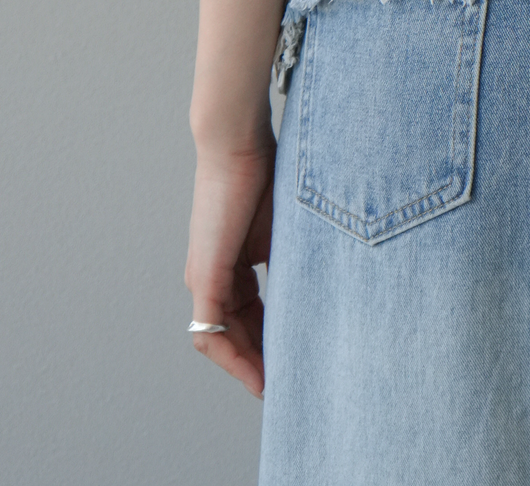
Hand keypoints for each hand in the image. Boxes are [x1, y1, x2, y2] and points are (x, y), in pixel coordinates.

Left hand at [185, 142, 275, 397]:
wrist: (238, 142)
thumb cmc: (266, 171)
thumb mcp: (287, 227)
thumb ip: (294, 258)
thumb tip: (325, 284)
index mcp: (232, 263)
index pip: (249, 316)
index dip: (271, 342)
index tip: (296, 360)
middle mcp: (211, 276)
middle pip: (234, 334)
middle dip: (262, 362)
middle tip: (291, 385)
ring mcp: (204, 278)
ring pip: (221, 339)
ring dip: (248, 366)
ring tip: (276, 387)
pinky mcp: (204, 277)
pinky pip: (211, 331)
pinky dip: (234, 357)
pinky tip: (258, 374)